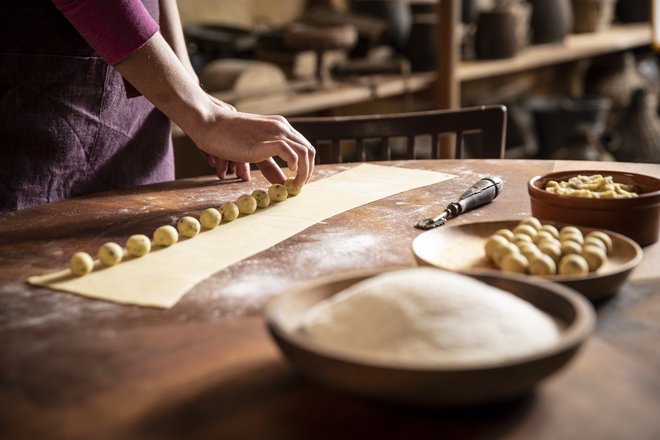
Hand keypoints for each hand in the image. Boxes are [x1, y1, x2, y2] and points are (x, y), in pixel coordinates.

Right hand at [190, 100, 315, 186]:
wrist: (209, 123)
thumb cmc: (227, 137)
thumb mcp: (253, 151)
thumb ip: (269, 165)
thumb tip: (282, 182)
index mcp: (280, 127)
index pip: (304, 147)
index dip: (306, 166)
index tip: (298, 181)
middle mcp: (282, 127)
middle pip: (309, 151)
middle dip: (307, 171)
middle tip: (298, 187)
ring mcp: (275, 132)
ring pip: (305, 152)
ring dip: (304, 173)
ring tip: (294, 186)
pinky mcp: (266, 141)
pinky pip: (291, 153)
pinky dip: (294, 166)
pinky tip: (288, 175)